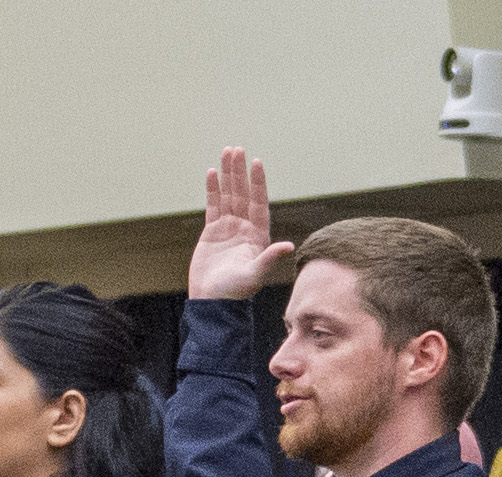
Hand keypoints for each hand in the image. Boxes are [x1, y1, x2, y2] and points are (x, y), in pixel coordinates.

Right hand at [188, 148, 293, 303]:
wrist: (213, 302)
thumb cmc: (236, 292)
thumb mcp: (255, 275)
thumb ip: (269, 258)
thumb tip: (289, 246)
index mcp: (258, 235)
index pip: (259, 202)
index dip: (258, 182)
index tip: (257, 162)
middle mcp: (245, 228)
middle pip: (243, 194)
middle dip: (240, 171)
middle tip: (237, 149)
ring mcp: (229, 228)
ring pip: (228, 195)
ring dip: (228, 175)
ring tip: (226, 153)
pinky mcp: (212, 231)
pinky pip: (213, 205)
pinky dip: (213, 189)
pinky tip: (212, 172)